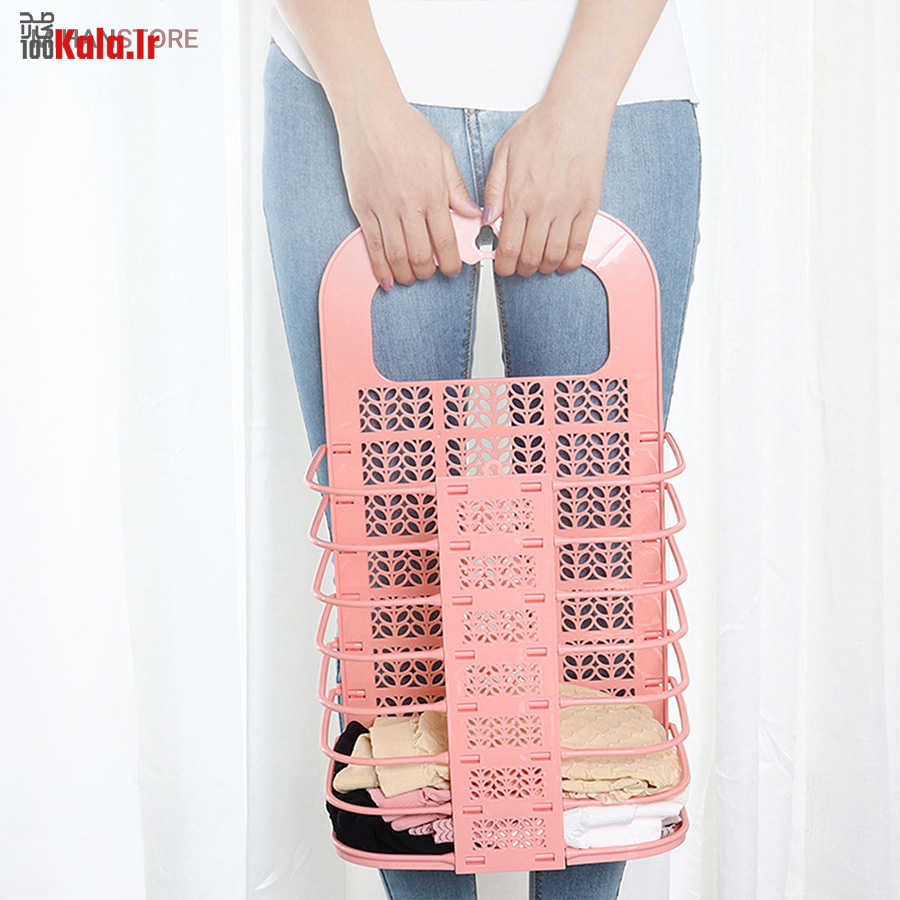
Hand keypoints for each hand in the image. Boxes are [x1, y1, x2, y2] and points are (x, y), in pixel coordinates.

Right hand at [334, 98, 481, 288]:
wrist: (370, 113)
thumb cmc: (406, 128)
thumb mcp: (442, 154)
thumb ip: (457, 189)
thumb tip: (473, 213)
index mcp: (433, 192)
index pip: (445, 240)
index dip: (450, 262)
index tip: (452, 269)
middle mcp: (409, 204)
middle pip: (421, 255)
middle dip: (428, 272)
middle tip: (431, 273)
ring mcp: (384, 208)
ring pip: (397, 255)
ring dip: (406, 274)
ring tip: (411, 277)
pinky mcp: (363, 207)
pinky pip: (373, 245)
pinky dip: (380, 266)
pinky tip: (386, 278)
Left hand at [482, 98, 613, 276]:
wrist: (575, 111)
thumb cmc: (540, 127)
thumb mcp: (503, 154)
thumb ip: (494, 189)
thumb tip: (486, 219)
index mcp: (518, 197)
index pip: (508, 247)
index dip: (503, 266)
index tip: (503, 266)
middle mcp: (542, 207)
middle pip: (530, 257)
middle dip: (522, 269)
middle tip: (520, 266)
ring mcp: (567, 208)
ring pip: (554, 256)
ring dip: (545, 267)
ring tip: (540, 264)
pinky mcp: (588, 206)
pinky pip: (580, 245)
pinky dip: (570, 261)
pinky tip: (563, 261)